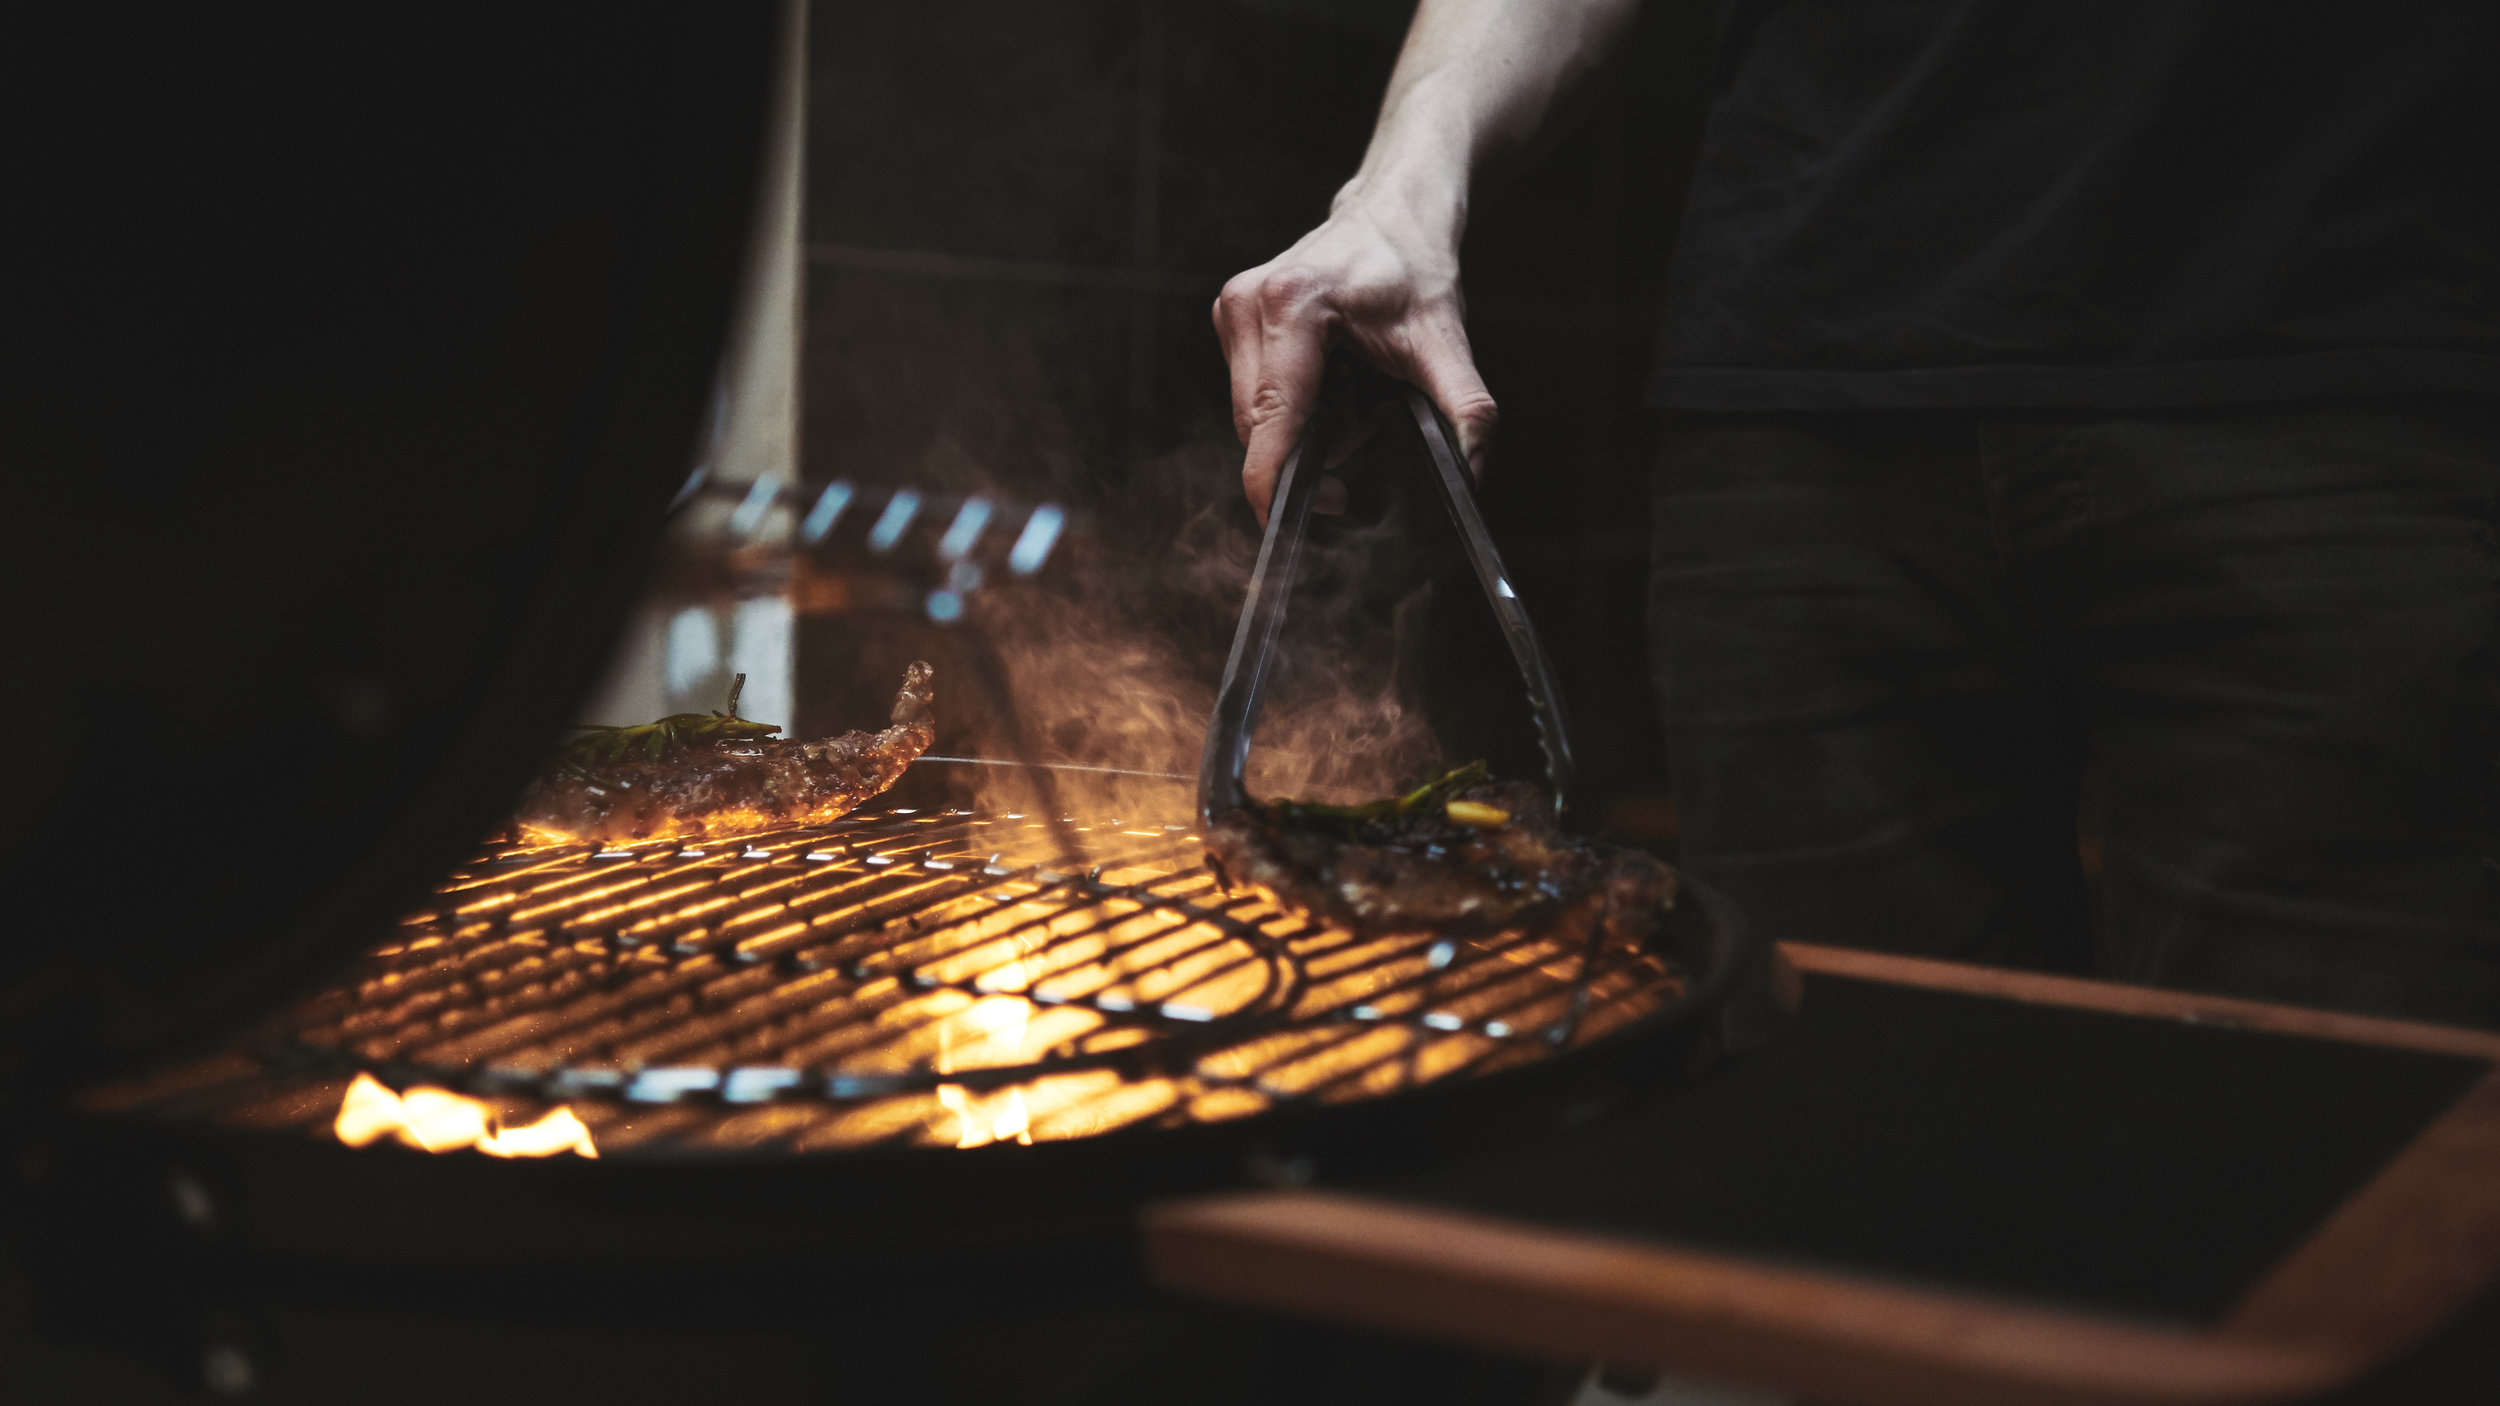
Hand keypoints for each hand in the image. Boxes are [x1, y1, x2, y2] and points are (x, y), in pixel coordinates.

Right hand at [1214, 196, 1496, 523]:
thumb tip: (1475, 469)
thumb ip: (1464, 406)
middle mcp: (1248, 305)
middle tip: (1367, 419)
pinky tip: (1330, 374)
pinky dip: (1294, 402)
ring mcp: (1232, 309)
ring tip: (1352, 385)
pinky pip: (1253, 393)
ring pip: (1255, 415)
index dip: (1274, 482)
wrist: (1393, 211)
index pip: (1269, 419)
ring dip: (1304, 424)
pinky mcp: (1231, 317)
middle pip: (1259, 426)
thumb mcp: (1445, 338)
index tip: (1293, 519)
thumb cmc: (1413, 265)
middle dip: (1312, 445)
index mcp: (1292, 307)